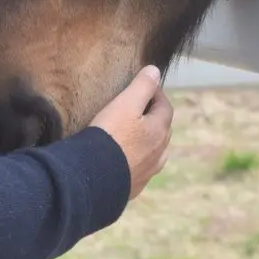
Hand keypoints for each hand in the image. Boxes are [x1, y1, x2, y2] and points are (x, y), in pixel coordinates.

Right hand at [87, 65, 173, 199]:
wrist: (93, 177)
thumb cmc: (110, 136)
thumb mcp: (125, 104)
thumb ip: (142, 86)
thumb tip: (155, 71)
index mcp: (159, 131)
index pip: (165, 107)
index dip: (156, 94)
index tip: (145, 87)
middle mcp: (159, 153)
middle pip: (163, 130)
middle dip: (155, 117)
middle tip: (139, 108)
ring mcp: (148, 172)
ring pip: (156, 152)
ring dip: (150, 141)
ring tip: (135, 135)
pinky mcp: (134, 186)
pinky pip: (142, 169)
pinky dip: (139, 160)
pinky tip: (126, 160)